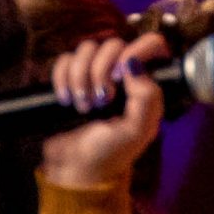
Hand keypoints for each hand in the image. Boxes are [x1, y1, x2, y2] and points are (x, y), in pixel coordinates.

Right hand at [40, 32, 168, 189]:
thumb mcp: (136, 131)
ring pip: (86, 49)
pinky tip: (66, 100)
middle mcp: (122, 75)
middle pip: (112, 44)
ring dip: (80, 78)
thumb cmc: (110, 154)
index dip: (135, 51)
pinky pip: (65, 60)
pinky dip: (62, 78)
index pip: (151, 44)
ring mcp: (94, 75)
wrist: (75, 169)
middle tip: (100, 102)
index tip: (120, 76)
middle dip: (101, 72)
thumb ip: (147, 97)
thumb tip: (133, 63)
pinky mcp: (71, 79)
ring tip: (83, 107)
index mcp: (145, 84)